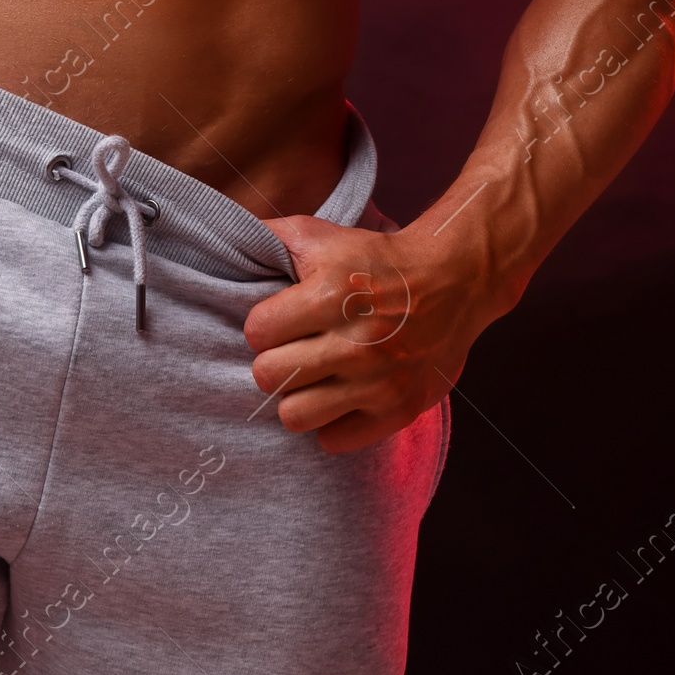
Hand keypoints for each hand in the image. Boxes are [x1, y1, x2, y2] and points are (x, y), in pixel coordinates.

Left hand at [242, 215, 484, 454]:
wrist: (452, 280)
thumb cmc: (376, 259)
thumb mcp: (322, 235)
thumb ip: (270, 236)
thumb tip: (222, 235)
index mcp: (332, 294)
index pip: (256, 332)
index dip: (262, 324)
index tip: (278, 319)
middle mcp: (356, 342)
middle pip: (268, 377)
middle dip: (273, 361)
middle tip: (293, 349)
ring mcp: (379, 382)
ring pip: (294, 416)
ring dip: (297, 396)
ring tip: (312, 376)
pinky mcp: (398, 410)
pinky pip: (334, 440)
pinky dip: (331, 422)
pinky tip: (340, 394)